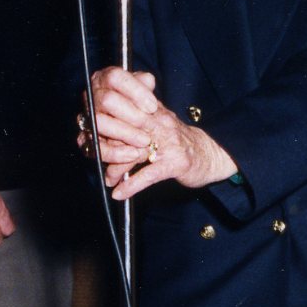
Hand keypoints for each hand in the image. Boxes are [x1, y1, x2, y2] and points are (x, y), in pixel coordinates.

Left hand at [88, 67, 236, 200]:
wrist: (212, 154)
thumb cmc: (181, 142)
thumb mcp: (158, 124)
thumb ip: (133, 125)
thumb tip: (105, 135)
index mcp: (153, 112)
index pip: (123, 112)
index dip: (106, 126)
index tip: (94, 138)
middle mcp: (160, 123)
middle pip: (124, 131)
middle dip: (107, 146)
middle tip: (96, 159)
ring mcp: (168, 143)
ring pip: (133, 153)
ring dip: (116, 168)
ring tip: (107, 179)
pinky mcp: (175, 163)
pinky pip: (147, 174)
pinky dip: (131, 185)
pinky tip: (119, 193)